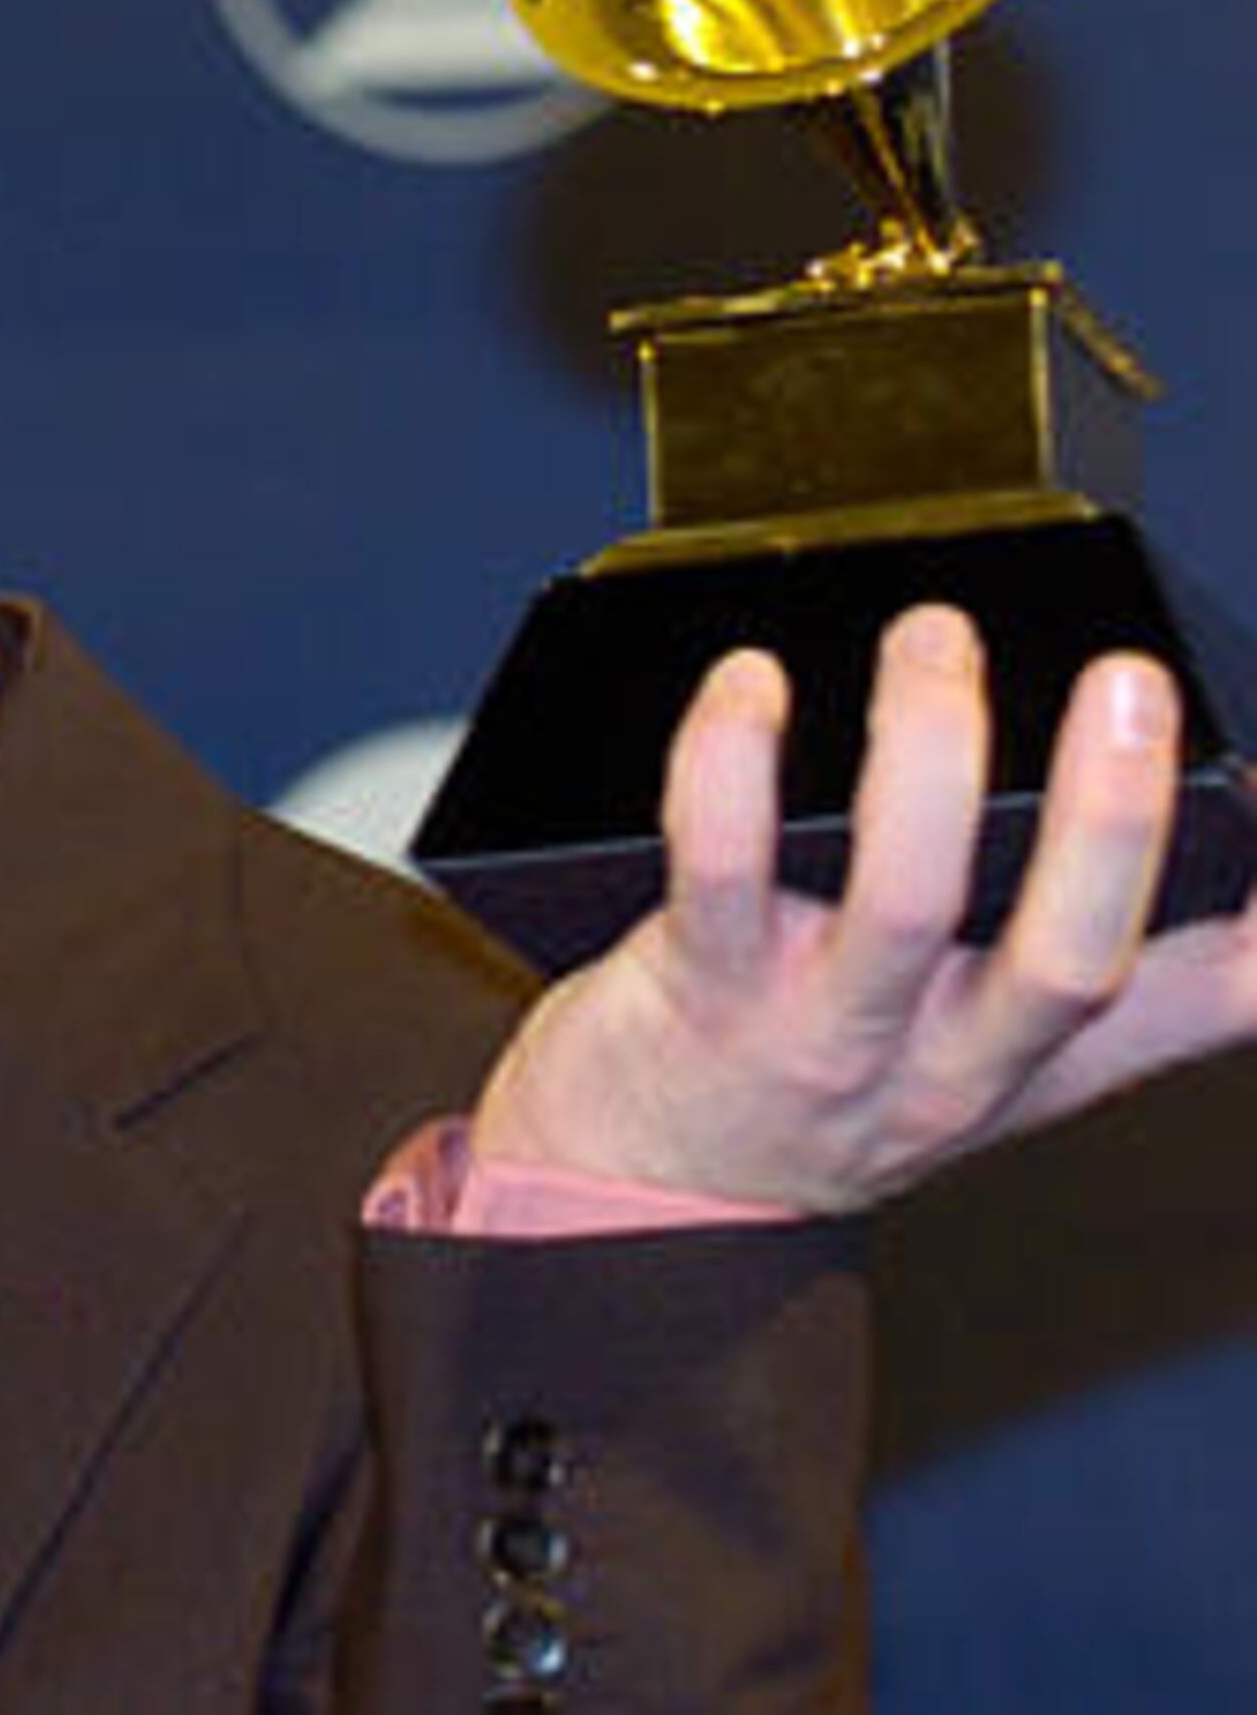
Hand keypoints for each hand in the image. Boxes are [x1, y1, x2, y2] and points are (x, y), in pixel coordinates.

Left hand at [472, 602, 1256, 1212]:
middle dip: (1113, 817)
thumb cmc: (809, 1085)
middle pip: (1070, 959)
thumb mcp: (977, 1043)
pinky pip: (716, 873)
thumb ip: (1065, 943)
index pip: (1205, 1003)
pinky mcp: (697, 995)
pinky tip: (750, 688)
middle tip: (1131, 677)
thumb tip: (1171, 788)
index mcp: (1036, 1054)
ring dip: (925, 758)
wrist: (632, 1189)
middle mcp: (950, 1058)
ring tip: (934, 641)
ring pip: (906, 904)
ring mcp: (823, 1036)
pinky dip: (729, 768)